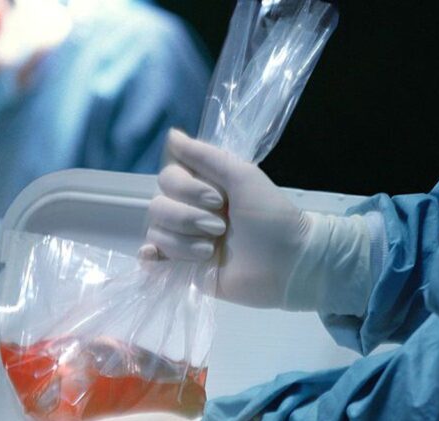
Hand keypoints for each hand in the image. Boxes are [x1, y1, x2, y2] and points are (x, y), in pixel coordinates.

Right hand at [143, 129, 310, 308]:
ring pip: (156, 233)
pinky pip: (151, 259)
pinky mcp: (182, 269)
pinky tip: (157, 258)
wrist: (288, 262)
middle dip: (187, 218)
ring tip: (212, 250)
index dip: (186, 189)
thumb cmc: (270, 217)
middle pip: (157, 206)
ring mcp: (184, 241)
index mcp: (201, 188)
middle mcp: (188, 211)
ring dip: (184, 242)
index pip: (167, 179)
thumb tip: (171, 134)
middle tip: (221, 228)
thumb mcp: (242, 176)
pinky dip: (151, 258)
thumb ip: (205, 155)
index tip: (219, 199)